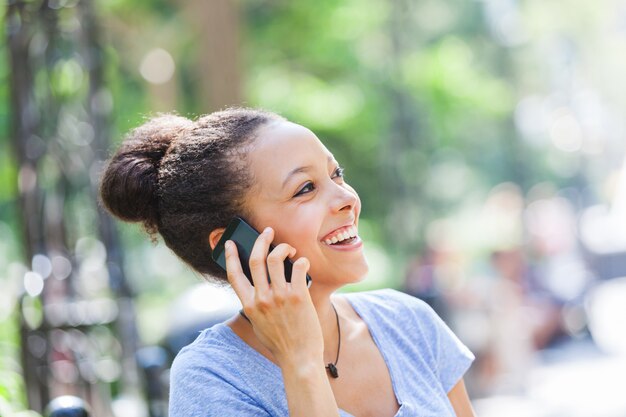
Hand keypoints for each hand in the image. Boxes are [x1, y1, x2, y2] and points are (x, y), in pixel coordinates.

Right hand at [224, 227, 323, 366]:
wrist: (299, 358)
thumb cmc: (280, 342)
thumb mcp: (258, 324)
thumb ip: (255, 304)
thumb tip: (259, 284)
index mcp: (248, 305)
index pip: (234, 275)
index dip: (230, 256)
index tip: (230, 243)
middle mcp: (261, 299)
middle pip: (256, 260)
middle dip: (261, 240)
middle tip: (268, 231)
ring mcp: (279, 297)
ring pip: (275, 259)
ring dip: (282, 248)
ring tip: (289, 248)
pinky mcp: (298, 296)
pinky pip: (298, 268)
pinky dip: (301, 261)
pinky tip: (302, 263)